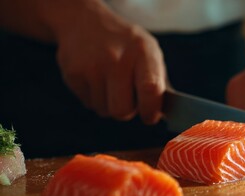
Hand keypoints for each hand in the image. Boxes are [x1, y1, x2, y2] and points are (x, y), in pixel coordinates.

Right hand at [52, 1, 165, 123]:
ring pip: (105, 111)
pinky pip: (89, 104)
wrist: (86, 22)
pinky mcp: (73, 73)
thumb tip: (163, 113)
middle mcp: (116, 58)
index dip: (151, 110)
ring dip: (110, 104)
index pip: (150, 89)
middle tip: (128, 100)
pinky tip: (96, 79)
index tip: (150, 116)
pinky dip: (95, 98)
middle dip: (128, 111)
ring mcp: (92, 66)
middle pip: (123, 111)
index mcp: (142, 51)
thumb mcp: (149, 52)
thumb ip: (159, 82)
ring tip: (110, 84)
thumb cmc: (126, 44)